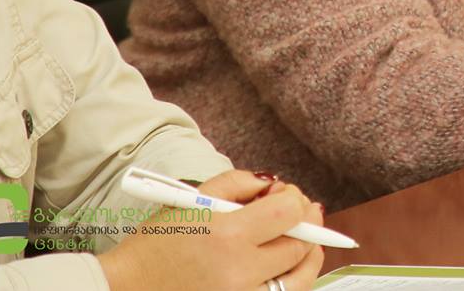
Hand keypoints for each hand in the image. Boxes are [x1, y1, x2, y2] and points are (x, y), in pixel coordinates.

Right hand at [98, 170, 325, 290]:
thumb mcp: (191, 201)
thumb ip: (238, 183)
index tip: (287, 196)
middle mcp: (238, 272)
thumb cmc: (154, 245)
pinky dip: (290, 283)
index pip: (289, 213)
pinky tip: (285, 269)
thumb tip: (275, 184)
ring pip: (300, 280)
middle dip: (306, 224)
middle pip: (299, 246)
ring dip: (308, 257)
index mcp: (226, 235)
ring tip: (303, 242)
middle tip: (301, 216)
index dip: (296, 200)